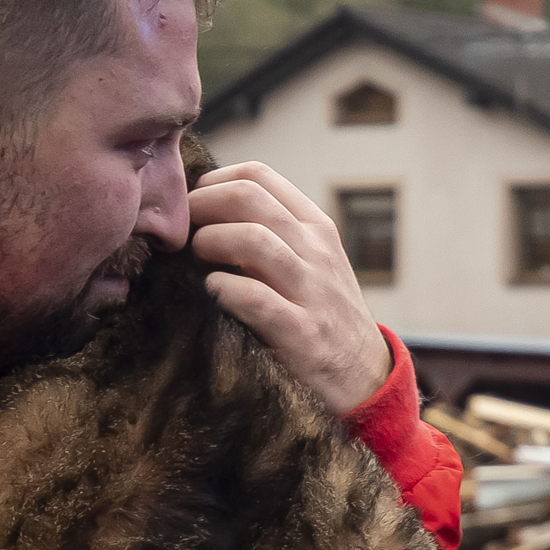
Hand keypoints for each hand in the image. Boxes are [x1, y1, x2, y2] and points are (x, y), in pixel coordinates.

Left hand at [188, 161, 393, 412]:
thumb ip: (274, 234)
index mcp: (316, 227)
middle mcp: (316, 250)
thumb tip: (207, 209)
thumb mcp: (312, 262)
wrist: (365, 374)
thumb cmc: (324, 313)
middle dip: (202, 206)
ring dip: (209, 242)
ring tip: (197, 259)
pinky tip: (211, 294)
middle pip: (248, 198)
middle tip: (184, 230)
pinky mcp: (301, 332)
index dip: (213, 182)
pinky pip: (252, 297)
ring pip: (251, 239)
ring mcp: (311, 290)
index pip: (259, 175)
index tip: (194, 204)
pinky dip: (220, 290)